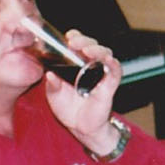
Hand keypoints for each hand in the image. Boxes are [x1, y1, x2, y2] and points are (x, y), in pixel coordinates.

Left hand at [42, 29, 122, 150]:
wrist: (79, 127)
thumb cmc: (68, 109)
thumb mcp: (54, 95)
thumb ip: (52, 85)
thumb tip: (49, 75)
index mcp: (76, 64)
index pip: (79, 44)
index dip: (76, 37)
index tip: (68, 38)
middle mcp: (90, 66)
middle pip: (93, 45)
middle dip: (84, 41)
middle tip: (73, 43)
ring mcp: (101, 75)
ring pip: (105, 54)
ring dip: (97, 50)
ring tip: (87, 51)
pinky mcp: (109, 86)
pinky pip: (115, 72)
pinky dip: (113, 65)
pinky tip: (108, 60)